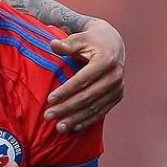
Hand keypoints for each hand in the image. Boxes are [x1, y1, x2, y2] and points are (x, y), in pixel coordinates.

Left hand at [45, 17, 124, 132]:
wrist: (113, 43)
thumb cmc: (91, 40)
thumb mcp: (80, 38)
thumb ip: (67, 44)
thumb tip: (53, 44)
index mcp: (105, 61)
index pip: (83, 80)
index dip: (66, 91)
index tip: (49, 100)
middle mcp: (115, 76)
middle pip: (87, 97)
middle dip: (67, 108)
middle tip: (48, 116)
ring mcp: (118, 88)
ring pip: (94, 107)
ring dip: (76, 119)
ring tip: (59, 127)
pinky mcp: (117, 96)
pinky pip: (102, 111)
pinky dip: (88, 120)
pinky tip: (74, 127)